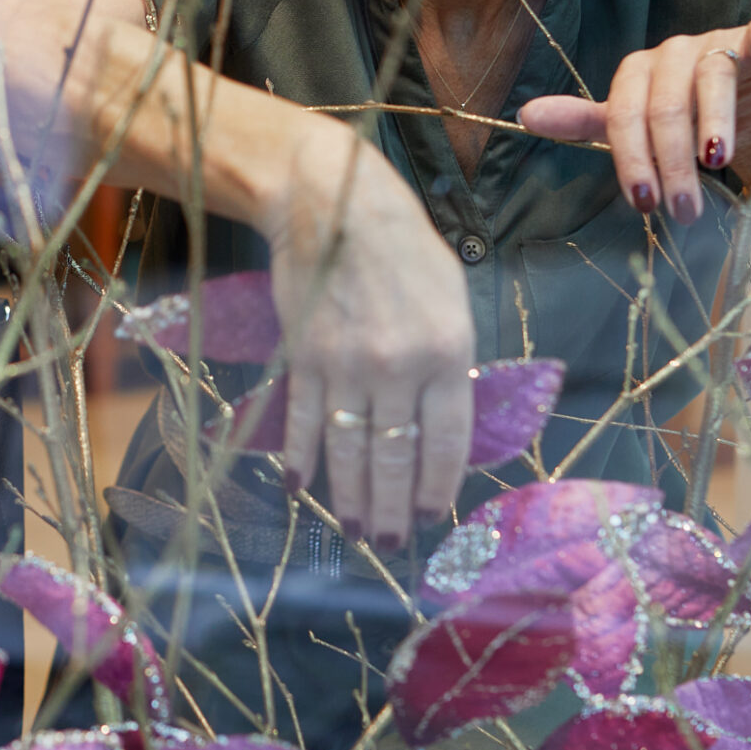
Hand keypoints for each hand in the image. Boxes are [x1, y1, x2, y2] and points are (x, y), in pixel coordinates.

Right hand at [258, 118, 474, 549]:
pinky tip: (299, 487)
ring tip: (353, 532)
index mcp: (445, 350)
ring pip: (348, 448)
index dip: (438, 487)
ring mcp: (344, 363)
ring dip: (349, 497)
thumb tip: (438, 426)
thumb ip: (449, 363)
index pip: (446, 440)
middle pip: (394, 456)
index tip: (433, 518)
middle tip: (389, 545)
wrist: (335, 204)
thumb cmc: (405, 249)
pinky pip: (301, 419)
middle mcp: (396, 365)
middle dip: (392, 509)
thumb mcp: (451, 299)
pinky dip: (298, 457)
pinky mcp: (302, 355)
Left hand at [517, 17, 750, 222]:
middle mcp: (670, 54)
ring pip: (708, 81)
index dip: (632, 160)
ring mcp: (713, 45)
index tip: (643, 204)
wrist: (745, 113)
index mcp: (634, 74)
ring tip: (716, 162)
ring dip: (713, 125)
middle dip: (671, 162)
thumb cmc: (682, 125)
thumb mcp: (633, 127)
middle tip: (684, 210)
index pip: (624, 117)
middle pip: (665, 107)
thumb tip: (524, 115)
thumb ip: (585, 122)